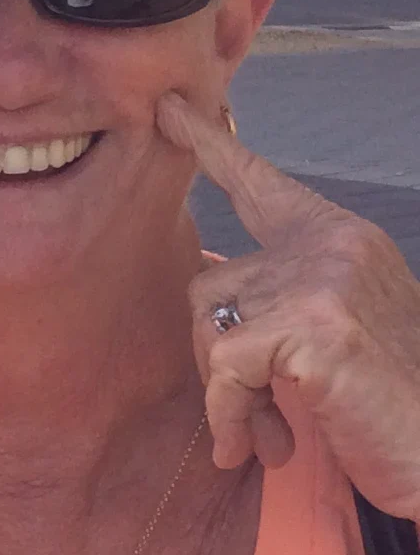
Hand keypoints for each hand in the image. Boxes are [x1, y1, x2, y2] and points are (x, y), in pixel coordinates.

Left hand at [158, 91, 419, 518]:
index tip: (168, 108)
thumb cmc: (386, 405)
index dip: (211, 146)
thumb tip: (208, 281)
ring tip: (266, 434)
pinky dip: (229, 413)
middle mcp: (333, 244)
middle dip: (216, 356)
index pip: (261, 184)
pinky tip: (256, 446)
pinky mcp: (316, 326)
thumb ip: (279, 298)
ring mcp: (325, 280)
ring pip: (208, 327)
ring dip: (227, 394)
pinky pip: (224, 366)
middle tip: (253, 414)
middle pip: (208, 284)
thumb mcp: (332, 333)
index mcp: (341, 238)